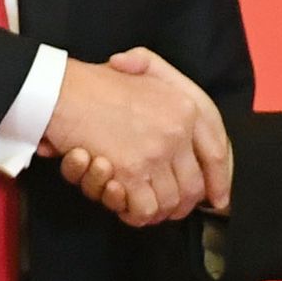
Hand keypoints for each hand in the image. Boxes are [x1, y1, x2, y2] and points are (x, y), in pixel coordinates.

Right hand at [40, 55, 226, 225]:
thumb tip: (184, 127)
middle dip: (181, 205)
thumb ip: (169, 83)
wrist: (62, 91)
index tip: (217, 198)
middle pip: (194, 186)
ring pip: (170, 203)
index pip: (217, 153)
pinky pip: (144, 209)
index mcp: (187, 107)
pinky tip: (123, 204)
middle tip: (167, 210)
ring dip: (156, 211)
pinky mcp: (130, 173)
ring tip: (139, 205)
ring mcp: (155, 154)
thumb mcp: (144, 67)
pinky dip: (134, 214)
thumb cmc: (98, 83)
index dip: (219, 181)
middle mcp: (178, 131)